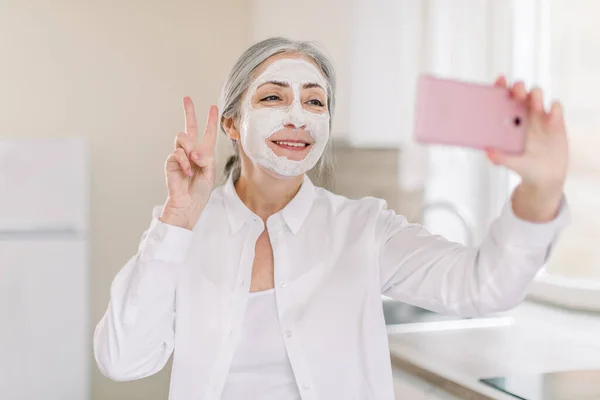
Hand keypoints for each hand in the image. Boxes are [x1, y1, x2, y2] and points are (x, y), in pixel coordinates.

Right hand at [160, 97, 218, 229]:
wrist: (188, 203)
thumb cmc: (200, 190)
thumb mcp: (210, 172)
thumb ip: (205, 158)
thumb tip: (194, 151)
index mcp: (204, 153)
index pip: (208, 133)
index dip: (211, 120)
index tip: (213, 107)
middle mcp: (191, 151)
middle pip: (190, 127)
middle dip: (189, 112)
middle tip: (186, 98)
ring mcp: (180, 155)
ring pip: (183, 138)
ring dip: (190, 149)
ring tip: (194, 163)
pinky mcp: (171, 161)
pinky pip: (178, 153)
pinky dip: (185, 162)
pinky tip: (188, 172)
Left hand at [487, 77, 568, 220]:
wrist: (545, 176)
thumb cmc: (523, 165)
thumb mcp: (511, 163)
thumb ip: (500, 158)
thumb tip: (488, 152)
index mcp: (508, 120)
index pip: (504, 98)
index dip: (501, 87)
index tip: (499, 80)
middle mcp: (523, 115)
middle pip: (521, 94)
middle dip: (518, 88)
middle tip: (516, 90)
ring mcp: (540, 117)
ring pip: (538, 98)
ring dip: (535, 96)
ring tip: (533, 101)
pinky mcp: (557, 123)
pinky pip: (556, 109)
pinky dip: (554, 108)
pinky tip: (551, 112)